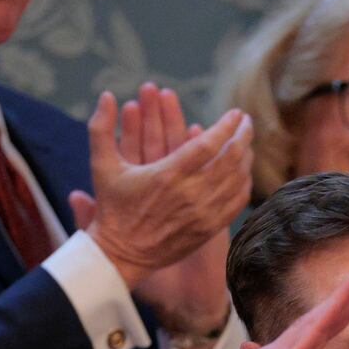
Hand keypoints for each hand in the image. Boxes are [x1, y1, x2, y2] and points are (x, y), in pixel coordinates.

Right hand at [75, 84, 252, 288]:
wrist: (121, 253)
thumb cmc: (112, 207)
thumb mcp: (101, 165)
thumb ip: (101, 128)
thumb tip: (107, 95)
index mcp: (167, 175)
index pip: (207, 144)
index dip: (225, 126)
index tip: (235, 113)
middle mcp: (189, 194)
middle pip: (230, 160)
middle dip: (243, 136)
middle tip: (247, 121)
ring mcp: (202, 213)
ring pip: (237, 180)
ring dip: (245, 158)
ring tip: (246, 143)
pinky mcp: (208, 229)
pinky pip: (236, 203)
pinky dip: (243, 184)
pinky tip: (242, 172)